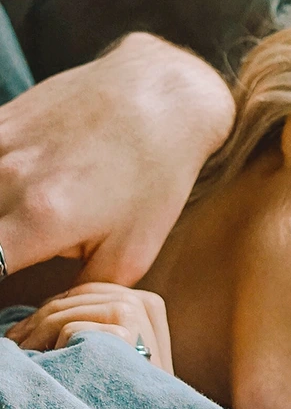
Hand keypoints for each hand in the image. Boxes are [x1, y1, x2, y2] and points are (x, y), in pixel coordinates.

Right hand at [0, 32, 234, 284]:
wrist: (159, 95)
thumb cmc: (154, 176)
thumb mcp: (134, 249)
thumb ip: (83, 290)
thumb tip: (50, 313)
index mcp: (40, 220)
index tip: (8, 298)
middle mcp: (5, 180)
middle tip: (21, 255)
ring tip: (21, 229)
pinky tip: (20, 197)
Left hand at [6, 282, 172, 373]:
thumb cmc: (129, 390)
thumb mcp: (123, 348)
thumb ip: (103, 321)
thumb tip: (52, 308)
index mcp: (146, 302)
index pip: (87, 291)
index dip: (54, 308)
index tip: (31, 331)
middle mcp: (142, 302)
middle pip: (73, 298)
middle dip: (39, 320)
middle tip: (15, 342)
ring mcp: (134, 314)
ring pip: (63, 314)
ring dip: (36, 336)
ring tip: (23, 355)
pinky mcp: (123, 333)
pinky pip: (69, 329)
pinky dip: (54, 350)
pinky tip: (50, 367)